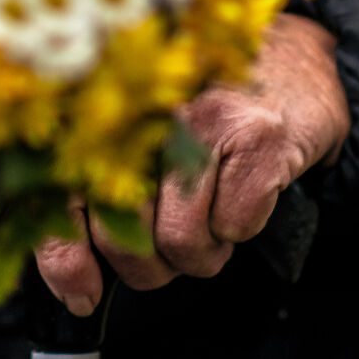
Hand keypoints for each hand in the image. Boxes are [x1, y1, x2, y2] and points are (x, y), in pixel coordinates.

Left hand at [36, 13, 349, 316]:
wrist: (298, 62)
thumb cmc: (210, 116)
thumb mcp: (145, 148)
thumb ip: (100, 203)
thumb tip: (78, 292)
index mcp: (104, 114)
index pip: (61, 204)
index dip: (67, 263)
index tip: (85, 297)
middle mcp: (143, 109)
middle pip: (124, 238)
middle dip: (153, 266)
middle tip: (176, 244)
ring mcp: (201, 119)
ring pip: (181, 242)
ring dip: (204, 252)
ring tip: (214, 219)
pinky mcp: (255, 135)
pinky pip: (234, 227)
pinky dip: (242, 228)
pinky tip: (246, 193)